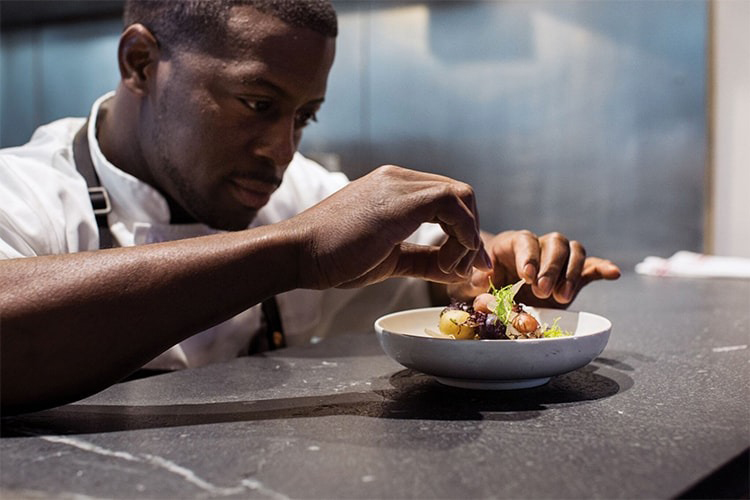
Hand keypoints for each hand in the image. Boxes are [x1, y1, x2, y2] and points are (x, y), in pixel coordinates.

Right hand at [288, 165, 492, 288]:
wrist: (297, 253)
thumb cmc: (332, 257)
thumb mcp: (388, 259)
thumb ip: (422, 260)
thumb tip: (452, 271)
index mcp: (393, 188)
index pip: (446, 199)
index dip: (464, 230)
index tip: (466, 264)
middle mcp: (399, 179)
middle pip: (460, 194)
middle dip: (472, 233)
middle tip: (467, 269)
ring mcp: (398, 185)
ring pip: (461, 196)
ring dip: (467, 237)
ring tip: (452, 270)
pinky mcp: (399, 201)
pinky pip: (451, 205)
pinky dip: (461, 235)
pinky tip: (446, 263)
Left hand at [447, 230, 619, 306]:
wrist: (493, 292)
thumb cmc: (480, 284)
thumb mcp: (470, 284)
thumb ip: (476, 284)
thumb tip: (482, 284)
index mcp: (511, 243)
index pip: (525, 240)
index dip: (528, 256)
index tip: (526, 276)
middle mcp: (538, 245)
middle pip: (554, 244)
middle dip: (550, 268)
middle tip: (542, 291)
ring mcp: (558, 259)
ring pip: (574, 252)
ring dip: (570, 274)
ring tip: (561, 297)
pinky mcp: (574, 274)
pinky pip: (591, 266)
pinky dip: (603, 268)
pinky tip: (613, 274)